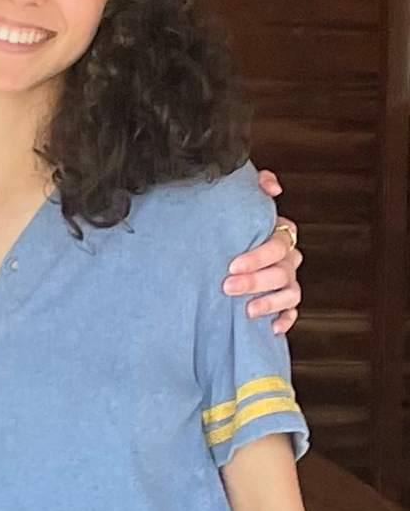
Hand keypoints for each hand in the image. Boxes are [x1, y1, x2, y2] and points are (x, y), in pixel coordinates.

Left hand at [223, 169, 301, 333]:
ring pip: (290, 293)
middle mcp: (287, 257)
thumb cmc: (231, 216)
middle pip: (282, 271)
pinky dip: (284, 319)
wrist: (219, 233)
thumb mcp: (240, 195)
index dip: (258, 256)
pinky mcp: (282, 299)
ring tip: (246, 309)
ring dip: (269, 302)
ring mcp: (287, 279)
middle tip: (228, 285)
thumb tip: (272, 188)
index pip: (278, 245)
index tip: (232, 264)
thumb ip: (258, 184)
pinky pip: (291, 312)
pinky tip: (270, 326)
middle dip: (256, 280)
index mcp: (280, 232)